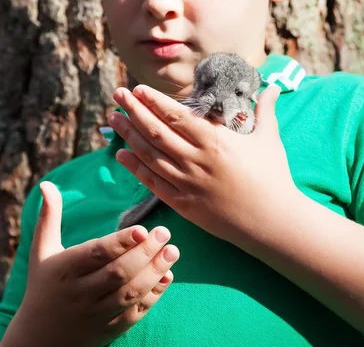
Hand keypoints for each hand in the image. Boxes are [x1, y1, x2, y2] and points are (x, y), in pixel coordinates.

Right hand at [2, 182, 178, 346]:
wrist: (38, 339)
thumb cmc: (44, 284)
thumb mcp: (41, 251)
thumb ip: (49, 217)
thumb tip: (48, 183)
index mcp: (65, 270)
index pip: (96, 254)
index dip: (120, 242)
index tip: (143, 228)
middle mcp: (81, 293)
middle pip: (118, 273)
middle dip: (145, 253)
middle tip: (165, 232)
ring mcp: (96, 314)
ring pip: (130, 294)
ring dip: (155, 272)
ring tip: (173, 251)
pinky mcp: (109, 330)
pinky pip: (134, 314)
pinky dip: (153, 296)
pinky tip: (167, 276)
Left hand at [110, 84, 298, 247]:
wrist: (272, 222)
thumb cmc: (273, 178)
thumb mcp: (269, 139)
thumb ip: (265, 110)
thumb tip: (274, 86)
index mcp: (215, 141)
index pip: (176, 116)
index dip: (154, 101)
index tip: (138, 89)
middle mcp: (195, 160)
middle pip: (156, 131)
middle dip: (133, 110)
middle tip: (118, 94)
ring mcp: (186, 183)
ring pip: (149, 155)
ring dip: (128, 135)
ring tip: (113, 118)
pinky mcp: (183, 204)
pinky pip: (152, 182)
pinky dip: (134, 167)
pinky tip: (120, 155)